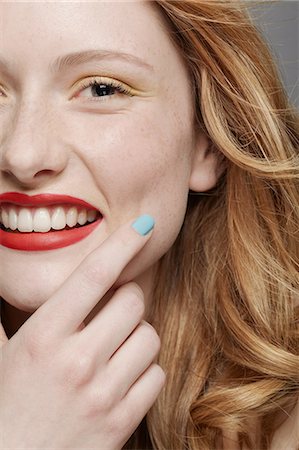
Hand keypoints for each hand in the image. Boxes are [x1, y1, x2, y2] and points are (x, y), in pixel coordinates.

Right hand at [0, 217, 164, 448]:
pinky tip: (122, 377)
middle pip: (132, 301)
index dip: (122, 243)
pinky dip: (145, 371)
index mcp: (42, 336)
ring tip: (115, 348)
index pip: (93, 274)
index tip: (144, 226)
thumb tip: (6, 277)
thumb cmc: (7, 402)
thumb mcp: (2, 352)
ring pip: (150, 336)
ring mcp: (102, 394)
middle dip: (126, 300)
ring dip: (137, 336)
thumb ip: (3, 312)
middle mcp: (76, 361)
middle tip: (111, 313)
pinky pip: (157, 375)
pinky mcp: (122, 422)